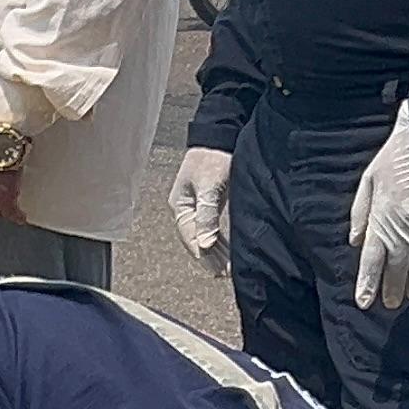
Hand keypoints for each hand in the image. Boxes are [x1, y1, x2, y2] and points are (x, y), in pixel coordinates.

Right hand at [169, 145, 233, 274]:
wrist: (220, 134)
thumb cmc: (214, 157)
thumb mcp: (210, 186)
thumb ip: (207, 215)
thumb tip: (205, 244)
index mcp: (181, 205)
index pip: (191, 238)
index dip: (205, 255)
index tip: (220, 271)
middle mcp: (186, 209)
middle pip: (196, 240)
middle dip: (211, 258)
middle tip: (226, 274)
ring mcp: (196, 206)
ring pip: (204, 235)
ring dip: (216, 252)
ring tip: (228, 268)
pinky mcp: (208, 203)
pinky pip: (211, 228)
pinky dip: (219, 241)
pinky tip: (227, 251)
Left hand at [345, 105, 408, 310]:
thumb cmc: (398, 154)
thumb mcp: (369, 179)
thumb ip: (361, 213)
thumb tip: (357, 241)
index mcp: (382, 217)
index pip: (372, 259)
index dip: (368, 283)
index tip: (364, 301)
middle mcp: (405, 228)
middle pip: (397, 267)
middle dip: (391, 288)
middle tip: (390, 304)